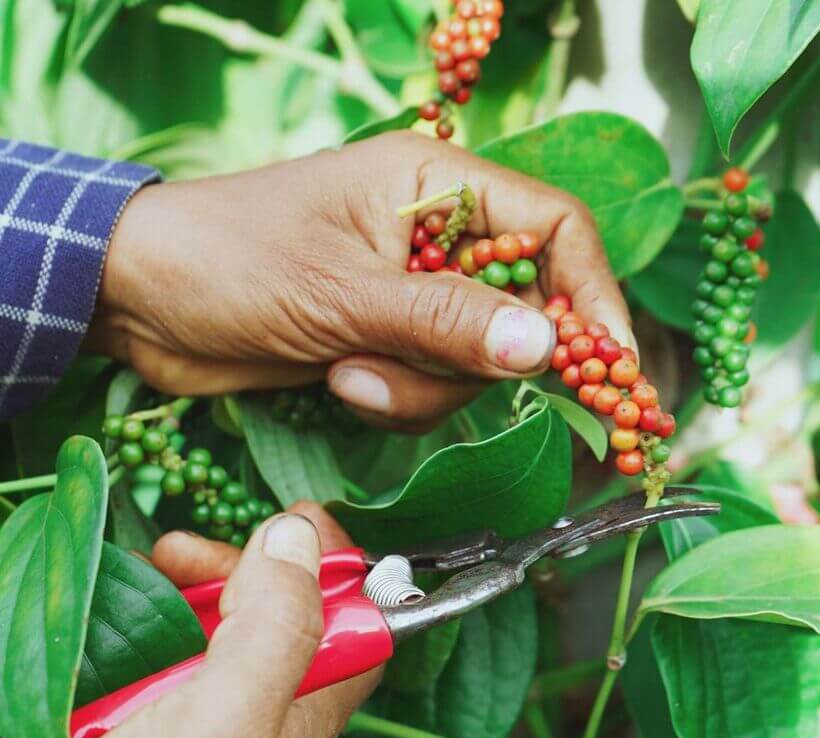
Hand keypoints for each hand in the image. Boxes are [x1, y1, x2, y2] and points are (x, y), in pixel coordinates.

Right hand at [0, 505, 376, 737]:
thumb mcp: (220, 727)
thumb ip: (274, 631)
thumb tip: (302, 537)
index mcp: (306, 727)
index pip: (364, 626)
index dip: (339, 566)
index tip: (287, 519)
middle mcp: (271, 737)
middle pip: (290, 627)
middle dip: (247, 572)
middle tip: (180, 551)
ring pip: (226, 649)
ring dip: (195, 603)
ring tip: (144, 578)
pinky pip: (173, 683)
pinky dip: (151, 647)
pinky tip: (113, 646)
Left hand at [88, 132, 632, 431]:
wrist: (140, 299)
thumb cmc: (230, 261)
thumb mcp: (343, 292)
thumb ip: (447, 322)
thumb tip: (550, 348)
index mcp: (434, 185)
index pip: (555, 229)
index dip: (591, 296)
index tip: (608, 366)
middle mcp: (435, 236)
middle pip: (522, 309)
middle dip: (478, 361)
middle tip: (426, 375)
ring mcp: (410, 293)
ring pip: (473, 363)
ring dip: (418, 386)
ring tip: (348, 371)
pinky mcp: (384, 341)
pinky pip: (429, 387)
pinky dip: (393, 398)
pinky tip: (336, 380)